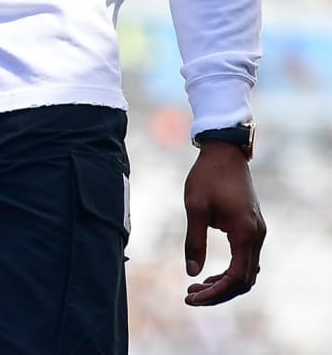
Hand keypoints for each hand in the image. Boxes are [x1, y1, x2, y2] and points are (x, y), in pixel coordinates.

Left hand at [182, 141, 265, 305]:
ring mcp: (257, 232)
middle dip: (218, 292)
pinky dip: (230, 271)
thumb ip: (194, 240)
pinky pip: (245, 259)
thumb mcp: (195, 206)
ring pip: (246, 271)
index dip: (215, 292)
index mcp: (245, 233)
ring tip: (197, 286)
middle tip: (191, 295)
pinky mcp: (252, 227)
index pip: (235, 278)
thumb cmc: (207, 176)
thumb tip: (191, 272)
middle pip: (244, 280)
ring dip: (224, 283)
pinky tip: (211, 273)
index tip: (192, 296)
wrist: (224, 151)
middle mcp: (256, 236)